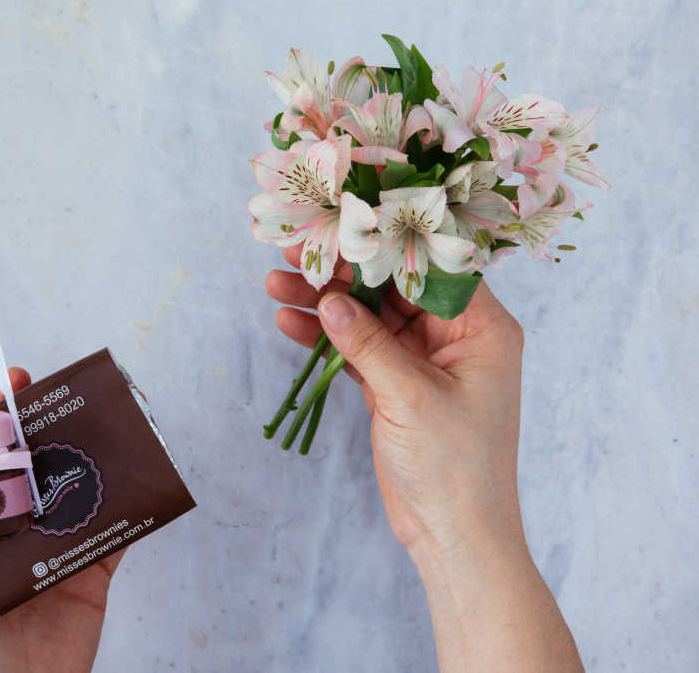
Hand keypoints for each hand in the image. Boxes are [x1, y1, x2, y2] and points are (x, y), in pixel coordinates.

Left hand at [0, 368, 122, 672]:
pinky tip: (130, 474)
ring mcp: (52, 554)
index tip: (5, 390)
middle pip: (26, 471)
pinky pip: (111, 533)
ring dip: (84, 456)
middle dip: (39, 429)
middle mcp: (9, 539)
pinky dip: (125, 505)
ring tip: (95, 421)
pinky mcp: (89, 575)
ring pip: (70, 492)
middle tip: (53, 392)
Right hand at [266, 246, 583, 671]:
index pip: (432, 267)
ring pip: (368, 318)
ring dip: (325, 305)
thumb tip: (329, 300)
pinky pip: (357, 351)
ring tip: (277, 285)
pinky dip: (326, 340)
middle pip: (393, 289)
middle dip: (344, 274)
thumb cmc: (455, 467)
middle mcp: (454, 337)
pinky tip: (291, 323)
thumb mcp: (412, 396)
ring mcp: (422, 361)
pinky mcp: (395, 385)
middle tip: (296, 251)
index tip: (341, 225)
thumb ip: (368, 344)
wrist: (453, 534)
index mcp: (481, 329)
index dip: (385, 244)